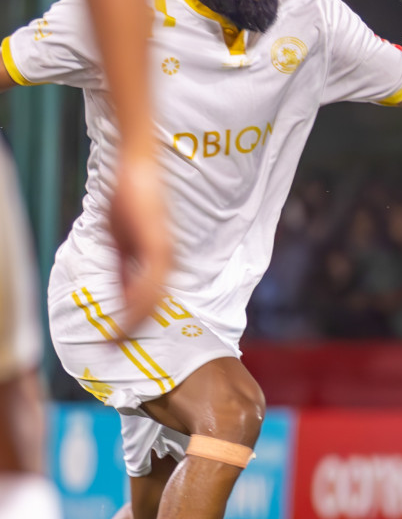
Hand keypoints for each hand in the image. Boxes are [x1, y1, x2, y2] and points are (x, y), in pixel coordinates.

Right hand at [106, 141, 170, 335]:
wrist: (140, 170)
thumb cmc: (131, 201)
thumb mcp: (122, 241)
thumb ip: (124, 268)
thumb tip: (121, 294)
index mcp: (161, 263)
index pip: (151, 300)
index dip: (136, 322)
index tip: (120, 340)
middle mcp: (169, 262)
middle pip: (155, 305)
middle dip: (134, 328)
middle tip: (115, 348)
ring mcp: (166, 254)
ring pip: (153, 298)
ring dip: (135, 320)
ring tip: (117, 339)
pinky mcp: (160, 245)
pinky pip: (151, 280)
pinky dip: (139, 300)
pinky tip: (128, 315)